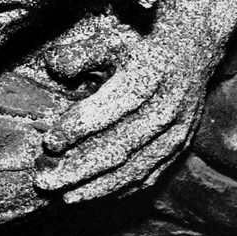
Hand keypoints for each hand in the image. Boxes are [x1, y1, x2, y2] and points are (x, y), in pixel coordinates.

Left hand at [35, 29, 210, 203]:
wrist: (191, 51)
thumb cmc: (141, 46)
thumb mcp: (112, 39)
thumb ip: (82, 53)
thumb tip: (52, 64)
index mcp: (149, 77)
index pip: (110, 109)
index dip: (79, 128)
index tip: (49, 142)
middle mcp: (166, 108)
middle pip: (120, 146)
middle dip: (80, 168)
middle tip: (45, 181)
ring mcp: (176, 131)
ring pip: (135, 167)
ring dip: (98, 185)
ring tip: (65, 196)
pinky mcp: (179, 146)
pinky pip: (150, 174)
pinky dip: (122, 188)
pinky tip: (95, 194)